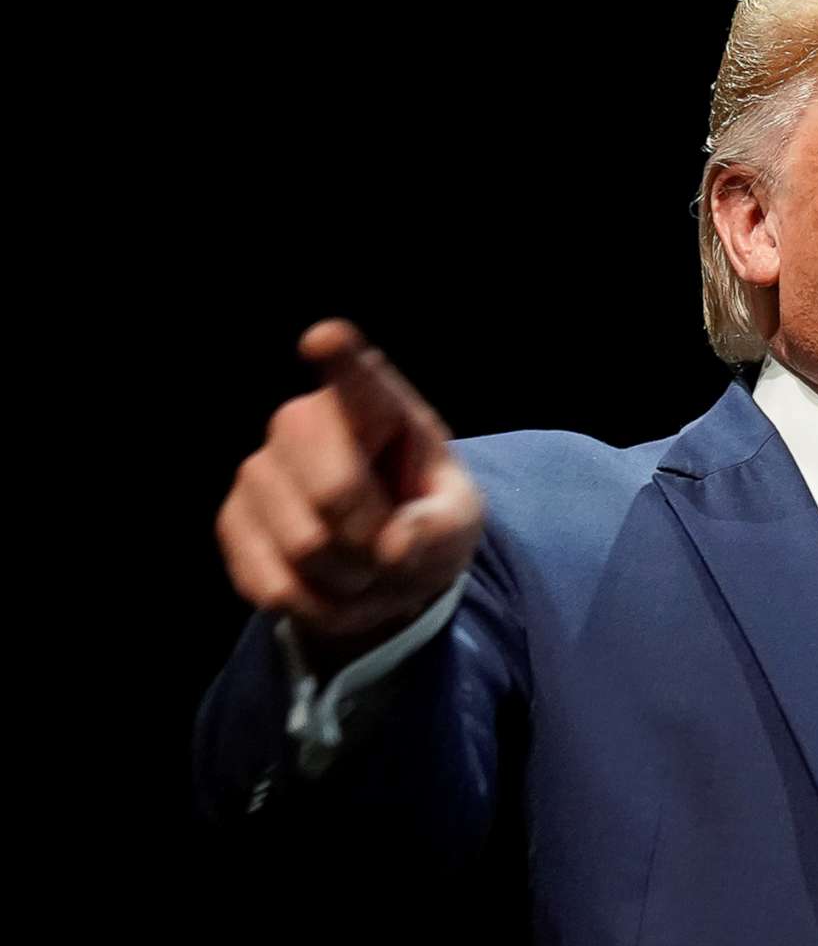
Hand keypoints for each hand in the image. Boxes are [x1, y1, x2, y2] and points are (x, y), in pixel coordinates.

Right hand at [214, 319, 485, 666]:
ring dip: (352, 581)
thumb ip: (439, 529)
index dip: (340, 359)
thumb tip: (395, 547)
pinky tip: (333, 589)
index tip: (325, 338)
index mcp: (376, 408)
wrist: (382, 565)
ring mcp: (259, 470)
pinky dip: (318, 606)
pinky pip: (275, 586)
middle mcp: (304, 423)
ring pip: (305, 547)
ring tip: (368, 571)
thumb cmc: (426, 521)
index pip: (356, 379)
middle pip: (335, 492)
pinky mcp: (232, 521)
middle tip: (393, 553)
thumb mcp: (457, 523)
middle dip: (374, 540)